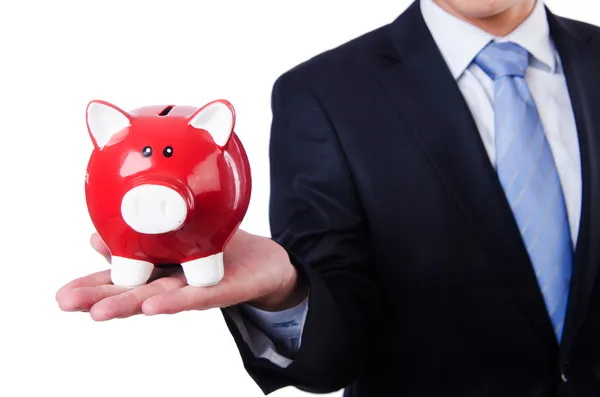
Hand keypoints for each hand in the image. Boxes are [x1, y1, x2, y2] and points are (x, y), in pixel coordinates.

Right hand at [55, 230, 307, 320]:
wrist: (265, 261)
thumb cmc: (218, 249)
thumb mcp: (176, 236)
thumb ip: (140, 238)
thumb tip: (97, 236)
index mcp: (159, 268)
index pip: (120, 279)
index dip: (92, 287)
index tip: (62, 296)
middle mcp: (173, 282)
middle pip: (133, 292)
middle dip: (99, 298)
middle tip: (65, 304)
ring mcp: (196, 288)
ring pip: (160, 297)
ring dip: (130, 304)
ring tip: (99, 312)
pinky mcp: (223, 289)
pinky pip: (200, 295)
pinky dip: (178, 300)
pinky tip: (155, 307)